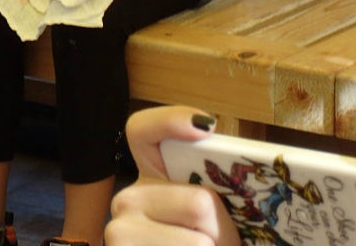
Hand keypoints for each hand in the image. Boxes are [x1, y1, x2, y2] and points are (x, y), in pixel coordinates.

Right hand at [105, 106, 241, 245]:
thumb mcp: (217, 229)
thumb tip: (236, 180)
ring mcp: (119, 233)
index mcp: (154, 181)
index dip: (170, 121)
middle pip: (200, 202)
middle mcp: (128, 202)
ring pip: (200, 242)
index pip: (144, 132)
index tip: (206, 126)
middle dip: (224, 234)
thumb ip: (220, 203)